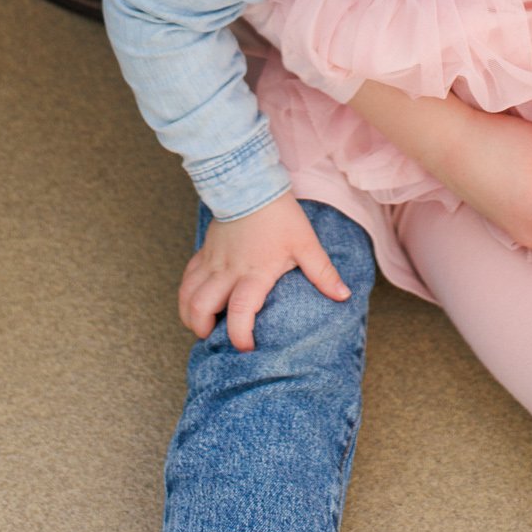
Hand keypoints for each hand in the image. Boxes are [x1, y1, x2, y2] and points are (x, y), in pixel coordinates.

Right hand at [179, 191, 350, 352]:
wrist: (251, 184)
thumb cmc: (280, 215)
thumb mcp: (306, 243)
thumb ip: (323, 272)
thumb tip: (343, 295)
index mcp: (254, 273)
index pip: (241, 311)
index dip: (240, 334)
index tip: (246, 347)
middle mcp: (228, 271)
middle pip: (201, 307)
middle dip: (202, 330)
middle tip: (215, 337)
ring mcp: (212, 261)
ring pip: (187, 295)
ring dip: (190, 315)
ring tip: (202, 325)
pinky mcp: (204, 251)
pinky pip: (187, 278)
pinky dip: (187, 294)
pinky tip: (197, 301)